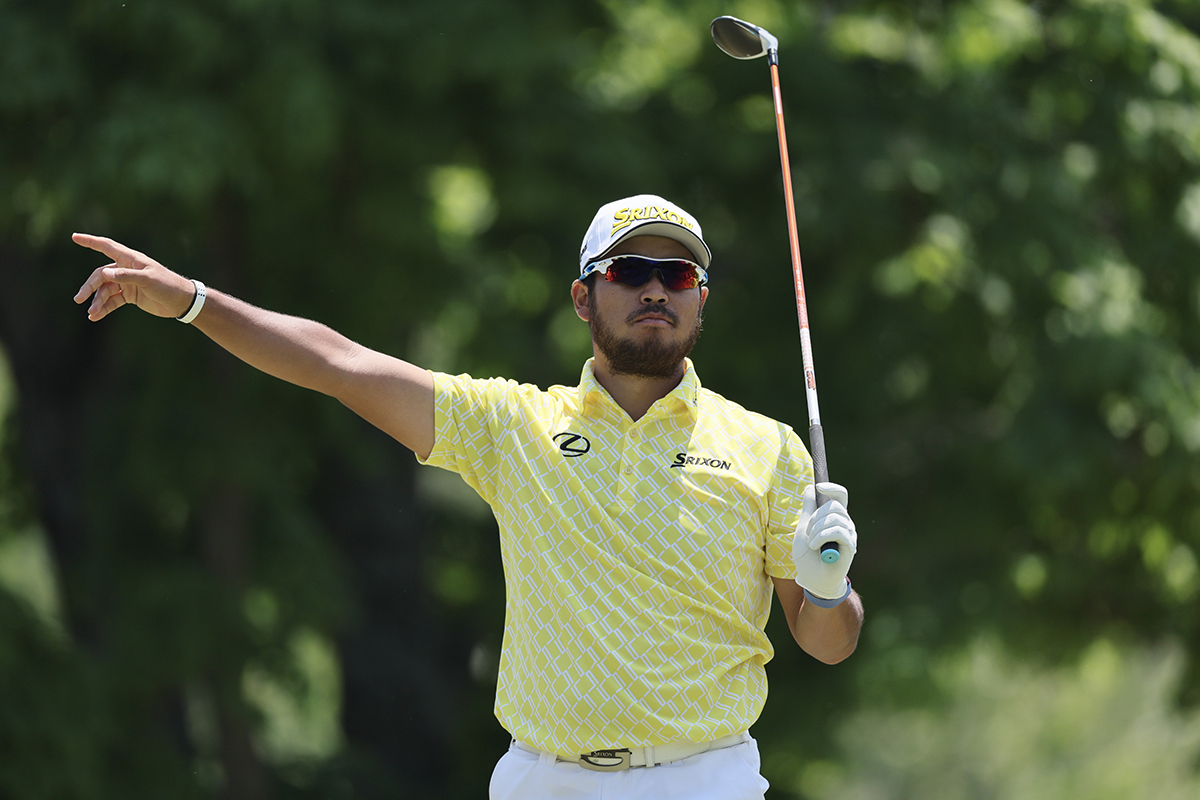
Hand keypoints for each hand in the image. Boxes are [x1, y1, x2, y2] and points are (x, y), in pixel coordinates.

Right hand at [72, 233, 196, 320]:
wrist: (182, 302)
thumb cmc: (168, 285)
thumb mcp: (148, 280)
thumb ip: (126, 277)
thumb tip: (103, 274)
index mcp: (130, 259)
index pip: (106, 247)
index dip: (90, 242)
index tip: (74, 237)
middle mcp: (126, 269)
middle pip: (100, 275)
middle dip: (90, 287)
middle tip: (79, 299)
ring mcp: (127, 283)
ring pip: (105, 290)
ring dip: (97, 301)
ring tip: (92, 314)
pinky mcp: (129, 296)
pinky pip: (112, 301)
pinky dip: (104, 308)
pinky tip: (96, 317)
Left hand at [792, 482, 856, 599]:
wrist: (812, 579)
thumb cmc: (807, 556)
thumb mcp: (803, 528)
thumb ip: (808, 508)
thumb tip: (810, 487)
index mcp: (834, 517)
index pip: (841, 495)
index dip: (832, 488)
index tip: (819, 487)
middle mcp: (845, 523)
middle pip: (835, 505)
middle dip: (816, 517)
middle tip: (808, 533)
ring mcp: (849, 534)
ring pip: (835, 517)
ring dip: (817, 529)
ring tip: (811, 544)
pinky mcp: (850, 545)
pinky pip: (838, 531)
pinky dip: (822, 537)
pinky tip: (816, 547)